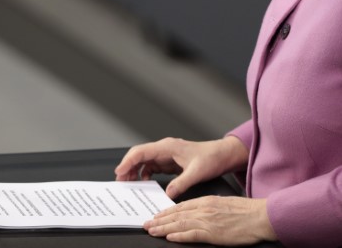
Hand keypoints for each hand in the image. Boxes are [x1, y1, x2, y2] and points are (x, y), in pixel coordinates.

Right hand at [114, 136, 247, 198]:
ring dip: (134, 171)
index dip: (128, 161)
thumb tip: (167, 194)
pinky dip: (145, 174)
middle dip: (127, 167)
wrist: (221, 155)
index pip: (141, 152)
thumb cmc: (210, 158)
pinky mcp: (169, 162)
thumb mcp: (196, 173)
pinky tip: (144, 183)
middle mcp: (164, 149)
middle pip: (139, 156)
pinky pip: (152, 167)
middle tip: (120, 182)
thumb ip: (181, 183)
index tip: (119, 172)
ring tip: (128, 184)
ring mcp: (166, 155)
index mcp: (168, 147)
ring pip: (144, 161)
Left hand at [145, 196, 276, 245]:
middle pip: (176, 215)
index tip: (156, 216)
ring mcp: (208, 221)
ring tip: (151, 230)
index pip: (181, 206)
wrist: (260, 216)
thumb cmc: (246, 212)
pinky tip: (169, 237)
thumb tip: (197, 213)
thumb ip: (208, 207)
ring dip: (163, 228)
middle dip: (159, 220)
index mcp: (206, 201)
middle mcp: (204, 209)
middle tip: (146, 224)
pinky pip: (192, 234)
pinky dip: (179, 236)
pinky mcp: (213, 233)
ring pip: (179, 224)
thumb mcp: (223, 204)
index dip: (166, 212)